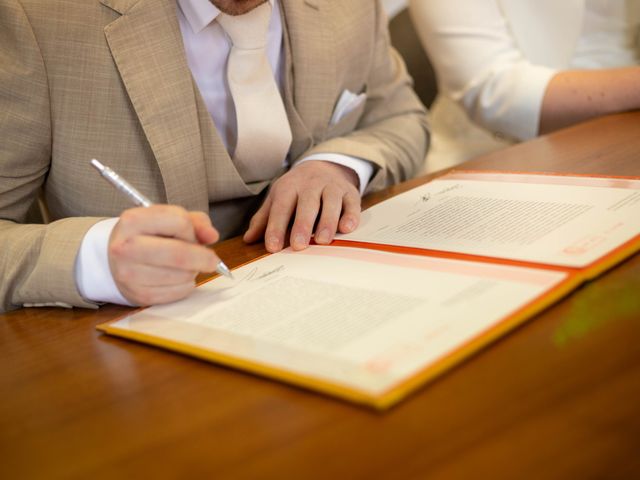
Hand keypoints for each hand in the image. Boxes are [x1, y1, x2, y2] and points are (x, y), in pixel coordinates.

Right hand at [108, 205, 220, 305]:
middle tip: (212, 260)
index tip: (196, 236)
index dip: (193, 230)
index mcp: (134, 220)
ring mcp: (129, 273)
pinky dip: (186, 286)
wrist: (114, 259)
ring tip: (184, 266)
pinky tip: (177, 278)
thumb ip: (195, 222)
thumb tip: (212, 236)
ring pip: (182, 275)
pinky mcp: (139, 294)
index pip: (179, 221)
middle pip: (179, 254)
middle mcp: (126, 247)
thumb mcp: (167, 219)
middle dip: (203, 258)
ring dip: (193, 271)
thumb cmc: (148, 237)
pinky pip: (178, 292)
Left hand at [243, 160, 360, 251]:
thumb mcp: (278, 198)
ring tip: (323, 241)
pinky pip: (352, 203)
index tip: (273, 247)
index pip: (281, 207)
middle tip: (298, 245)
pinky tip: (347, 228)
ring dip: (327, 222)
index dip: (276, 227)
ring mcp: (332, 187)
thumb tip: (248, 239)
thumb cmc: (297, 189)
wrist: (325, 167)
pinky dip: (351, 215)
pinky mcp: (350, 193)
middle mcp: (311, 185)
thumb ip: (264, 219)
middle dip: (302, 225)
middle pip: (307, 204)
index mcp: (289, 186)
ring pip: (331, 203)